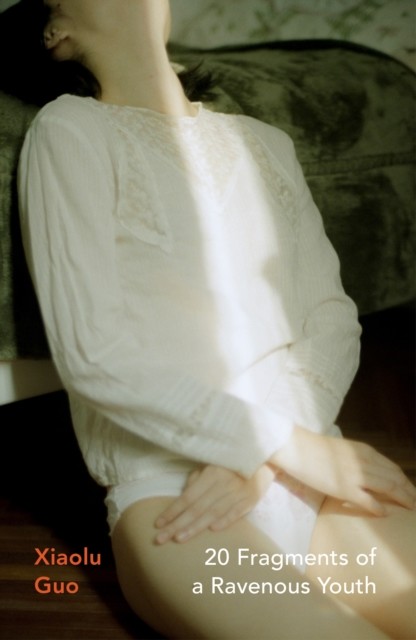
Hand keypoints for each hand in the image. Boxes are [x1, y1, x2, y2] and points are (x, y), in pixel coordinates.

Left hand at [154, 463, 275, 543]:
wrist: (264, 455)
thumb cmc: (231, 460)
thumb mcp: (211, 463)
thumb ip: (197, 478)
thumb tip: (184, 495)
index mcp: (212, 473)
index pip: (188, 496)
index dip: (173, 510)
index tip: (158, 523)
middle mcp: (224, 482)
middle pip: (198, 508)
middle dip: (178, 524)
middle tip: (160, 538)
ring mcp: (239, 491)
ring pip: (214, 513)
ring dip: (196, 527)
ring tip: (179, 539)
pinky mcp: (252, 498)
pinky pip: (237, 512)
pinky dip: (226, 521)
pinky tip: (212, 531)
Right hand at [270, 427, 415, 515]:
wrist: (296, 447)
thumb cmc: (314, 449)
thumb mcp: (343, 450)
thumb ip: (357, 460)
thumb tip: (369, 473)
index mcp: (365, 451)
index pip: (393, 468)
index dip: (406, 482)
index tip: (412, 491)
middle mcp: (365, 462)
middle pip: (396, 479)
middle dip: (410, 493)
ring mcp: (356, 476)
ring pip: (389, 488)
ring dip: (403, 500)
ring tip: (411, 509)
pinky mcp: (345, 489)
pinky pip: (369, 501)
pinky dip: (379, 508)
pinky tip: (384, 513)